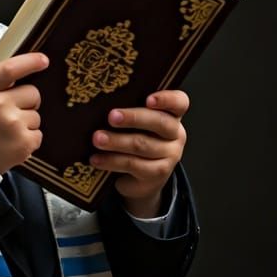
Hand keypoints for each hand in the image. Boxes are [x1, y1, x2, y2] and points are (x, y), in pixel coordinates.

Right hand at [0, 53, 48, 174]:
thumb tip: (17, 77)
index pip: (11, 69)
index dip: (30, 62)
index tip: (43, 60)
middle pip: (32, 93)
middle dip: (27, 101)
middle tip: (11, 112)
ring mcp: (12, 125)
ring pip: (36, 116)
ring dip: (26, 122)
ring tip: (6, 132)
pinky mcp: (23, 144)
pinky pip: (38, 134)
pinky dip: (28, 139)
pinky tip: (11, 143)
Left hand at [90, 90, 188, 218]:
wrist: (138, 177)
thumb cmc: (133, 138)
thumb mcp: (134, 123)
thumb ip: (128, 110)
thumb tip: (100, 103)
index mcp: (172, 115)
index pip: (179, 102)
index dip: (166, 99)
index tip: (148, 99)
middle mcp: (175, 134)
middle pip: (160, 122)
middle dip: (133, 118)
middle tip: (111, 117)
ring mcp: (170, 155)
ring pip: (143, 145)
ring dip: (117, 141)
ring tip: (97, 139)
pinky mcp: (158, 174)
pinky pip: (134, 165)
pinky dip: (112, 161)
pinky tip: (97, 159)